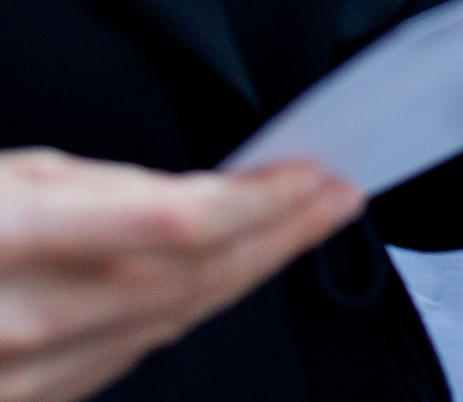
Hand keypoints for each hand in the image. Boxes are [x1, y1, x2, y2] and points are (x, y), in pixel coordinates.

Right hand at [0, 150, 361, 401]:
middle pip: (188, 286)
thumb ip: (103, 192)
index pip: (175, 227)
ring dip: (248, 277)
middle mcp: (14, 324)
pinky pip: (124, 360)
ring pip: (166, 329)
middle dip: (277, 237)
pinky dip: (185, 316)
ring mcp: (17, 380)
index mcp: (6, 239)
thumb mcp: (6, 176)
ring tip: (305, 227)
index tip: (316, 173)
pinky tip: (230, 277)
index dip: (260, 203)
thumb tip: (206, 199)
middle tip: (339, 197)